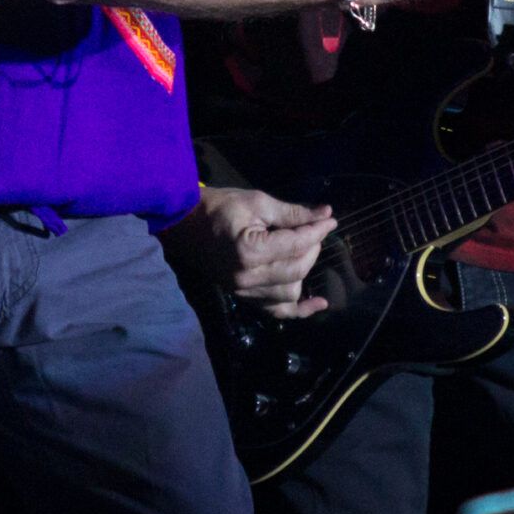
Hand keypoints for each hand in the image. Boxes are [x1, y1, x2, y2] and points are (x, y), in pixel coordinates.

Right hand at [170, 186, 335, 318]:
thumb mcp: (256, 202)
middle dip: (312, 248)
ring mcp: (244, 292)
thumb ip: (292, 213)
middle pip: (298, 269)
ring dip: (304, 271)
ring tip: (303, 251)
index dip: (317, 230)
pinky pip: (276, 312)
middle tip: (313, 230)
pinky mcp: (243, 297)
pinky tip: (319, 304)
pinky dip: (299, 310)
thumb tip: (325, 214)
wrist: (184, 225)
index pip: (297, 244)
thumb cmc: (218, 207)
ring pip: (291, 292)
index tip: (329, 219)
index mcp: (250, 251)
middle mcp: (248, 278)